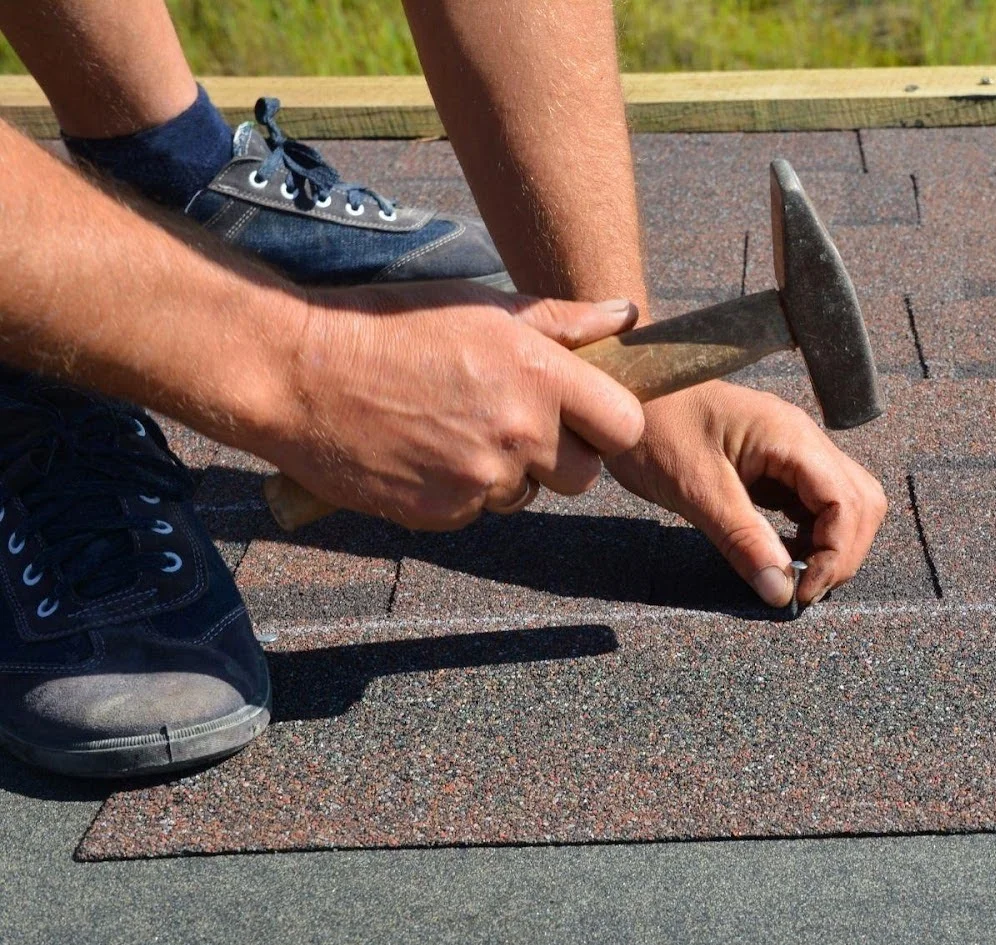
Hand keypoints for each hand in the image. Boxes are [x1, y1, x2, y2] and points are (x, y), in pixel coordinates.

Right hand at [258, 282, 643, 529]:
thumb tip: (625, 315)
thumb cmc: (391, 326)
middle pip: (584, 475)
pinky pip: (477, 510)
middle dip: (560, 456)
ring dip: (505, 471)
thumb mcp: (481, 306)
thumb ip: (562, 321)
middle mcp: (519, 432)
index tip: (586, 415)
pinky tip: (425, 451)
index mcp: (538, 375)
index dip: (609, 423)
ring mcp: (481, 479)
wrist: (296, 373)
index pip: (624, 425)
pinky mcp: (443, 513)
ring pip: (526, 494)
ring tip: (454, 427)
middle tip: (515, 423)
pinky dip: (460, 490)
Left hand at [607, 380, 887, 606]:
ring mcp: (793, 451)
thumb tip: (782, 593)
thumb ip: (743, 541)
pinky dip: (811, 535)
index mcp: (790, 437)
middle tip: (800, 588)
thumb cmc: (654, 427)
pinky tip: (782, 554)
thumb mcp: (695, 489)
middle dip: (842, 553)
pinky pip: (815, 503)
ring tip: (792, 575)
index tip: (801, 591)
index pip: (849, 503)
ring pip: (845, 504)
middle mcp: (803, 440)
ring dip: (830, 546)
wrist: (621, 393)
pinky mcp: (777, 465)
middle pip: (861, 503)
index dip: (837, 555)